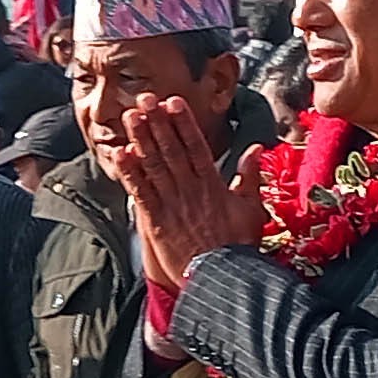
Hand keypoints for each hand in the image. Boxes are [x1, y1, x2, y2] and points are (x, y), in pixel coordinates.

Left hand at [120, 94, 267, 294]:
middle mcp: (190, 190)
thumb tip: (256, 149)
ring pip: (154, 166)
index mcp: (212, 185)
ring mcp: (172, 204)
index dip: (183, 123)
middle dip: (158, 123)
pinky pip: (141, 192)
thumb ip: (250, 177)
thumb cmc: (237, 246)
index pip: (196, 146)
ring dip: (141, 139)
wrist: (221, 279)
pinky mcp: (156, 221)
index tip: (173, 102)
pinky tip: (121, 154)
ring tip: (131, 116)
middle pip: (171, 150)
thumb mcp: (251, 208)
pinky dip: (131, 173)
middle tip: (145, 99)